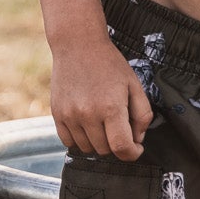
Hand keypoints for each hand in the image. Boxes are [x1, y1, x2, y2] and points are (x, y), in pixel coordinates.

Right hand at [49, 35, 153, 158]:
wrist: (78, 45)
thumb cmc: (108, 63)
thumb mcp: (134, 84)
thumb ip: (142, 115)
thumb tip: (137, 138)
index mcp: (111, 107)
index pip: (122, 148)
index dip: (132, 153)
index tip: (136, 147)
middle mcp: (88, 114)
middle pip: (105, 150)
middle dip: (116, 144)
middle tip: (119, 126)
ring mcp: (70, 116)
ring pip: (87, 149)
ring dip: (98, 142)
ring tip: (102, 122)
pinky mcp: (57, 115)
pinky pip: (69, 142)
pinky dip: (80, 139)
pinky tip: (87, 124)